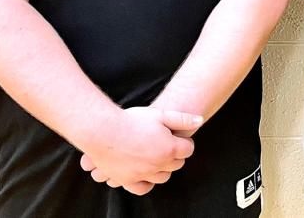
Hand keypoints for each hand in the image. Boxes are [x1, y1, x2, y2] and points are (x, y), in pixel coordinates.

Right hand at [79, 107, 202, 194]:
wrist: (103, 131)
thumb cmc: (132, 120)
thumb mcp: (160, 114)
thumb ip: (182, 119)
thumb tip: (200, 120)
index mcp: (170, 149)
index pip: (188, 150)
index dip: (185, 142)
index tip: (179, 138)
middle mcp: (158, 165)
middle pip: (177, 164)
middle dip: (176, 155)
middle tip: (168, 146)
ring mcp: (143, 174)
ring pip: (162, 177)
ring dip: (163, 168)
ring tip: (157, 156)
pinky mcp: (127, 180)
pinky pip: (143, 188)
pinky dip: (147, 182)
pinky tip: (146, 172)